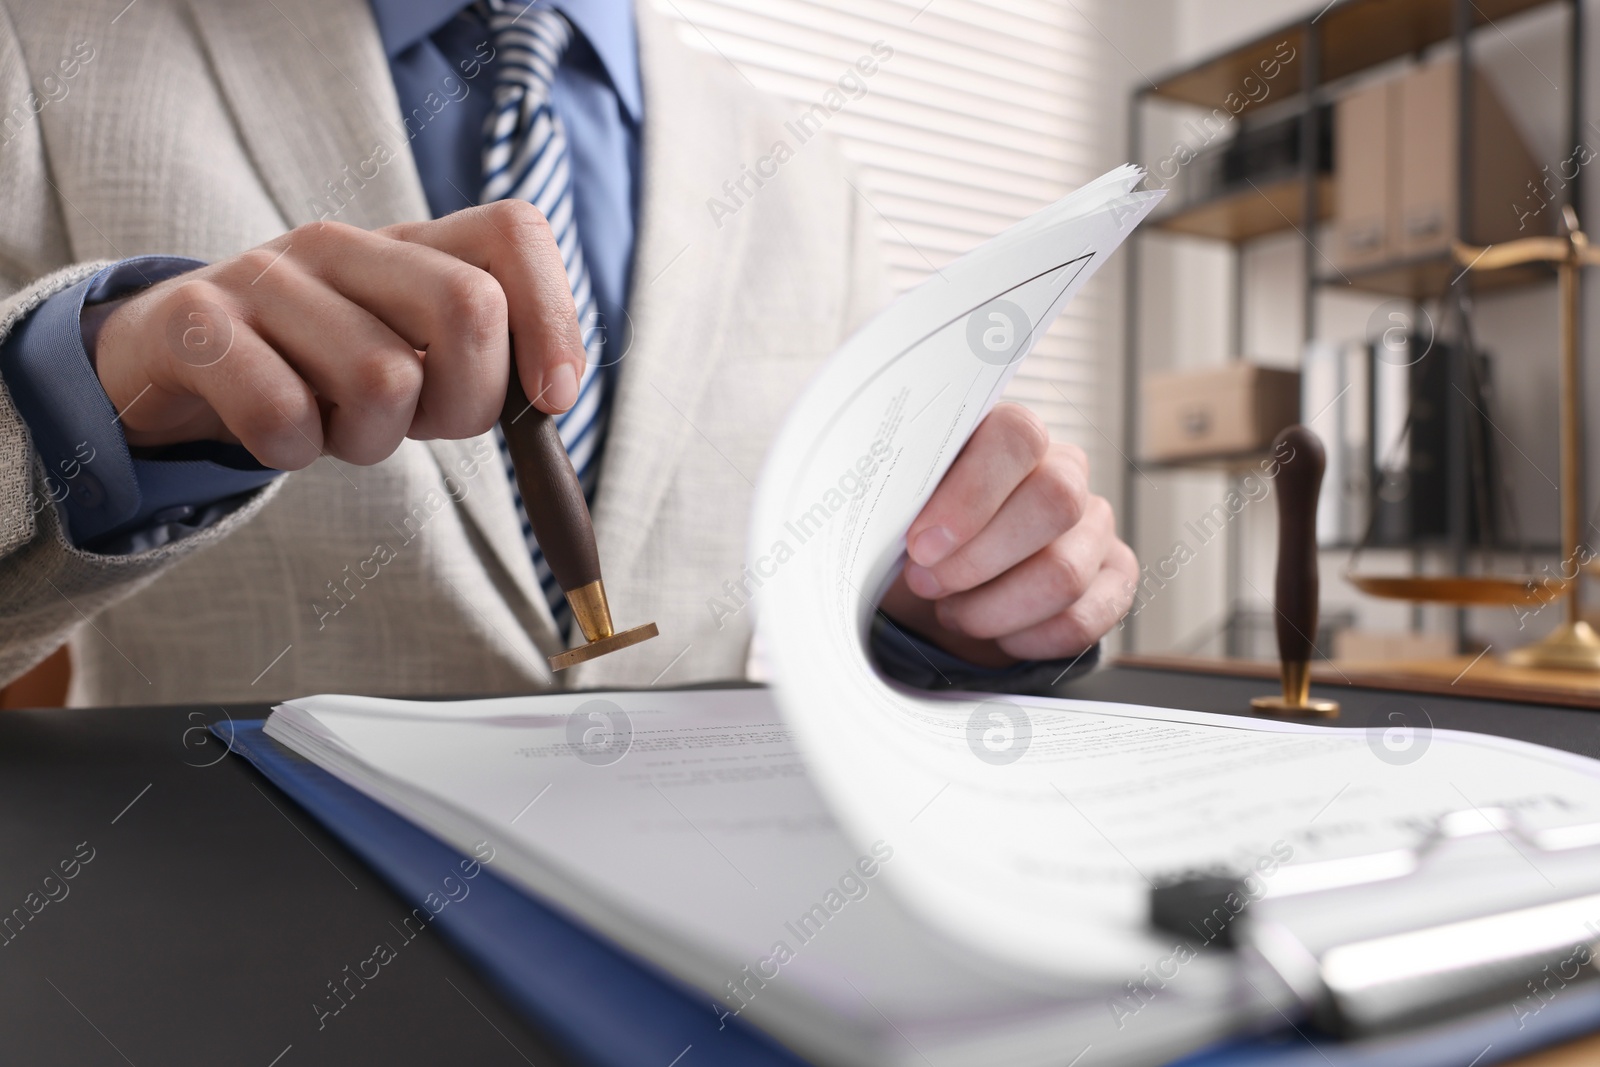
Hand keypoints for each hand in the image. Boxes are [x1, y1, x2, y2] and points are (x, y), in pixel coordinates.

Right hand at [92, 202, 587, 467]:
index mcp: (405, 245)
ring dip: (370, 440)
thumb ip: (482, 362)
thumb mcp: (405, 357)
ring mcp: (263, 276)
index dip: (553, 318)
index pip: (512, 233)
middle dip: (468, 401)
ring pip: (383, 379)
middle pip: (468, 306)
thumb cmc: (311, 371)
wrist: (165, 361)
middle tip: (421, 425)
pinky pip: (282, 414)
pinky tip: (278, 435)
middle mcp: (339, 244)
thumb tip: (554, 392)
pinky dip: (293, 451)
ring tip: (332, 426)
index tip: (552, 400)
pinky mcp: (192, 323)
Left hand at [879, 403, 1137, 666]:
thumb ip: (899, 498)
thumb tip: (879, 504)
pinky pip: (1082, 620)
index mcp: (1008, 438)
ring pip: (1065, 572)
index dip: (971, 494)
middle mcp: (1063, 473)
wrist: (939, 592)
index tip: (922, 543)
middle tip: (928, 582)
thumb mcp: (897, 513)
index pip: (1018, 438)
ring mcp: (1094, 527)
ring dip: (992, 608)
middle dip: (979, 559)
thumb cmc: (918, 541)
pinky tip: (994, 633)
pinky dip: (1025, 639)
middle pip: (1055, 501)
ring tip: (952, 611)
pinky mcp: (1112, 580)